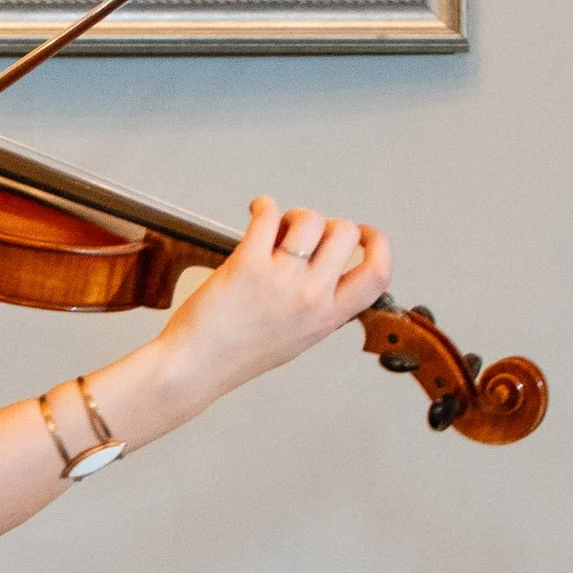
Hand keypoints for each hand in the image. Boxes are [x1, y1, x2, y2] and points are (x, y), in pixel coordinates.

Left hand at [160, 197, 392, 405]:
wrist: (195, 367)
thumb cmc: (234, 355)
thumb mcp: (295, 338)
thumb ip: (317, 308)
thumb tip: (322, 268)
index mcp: (327, 318)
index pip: (377, 274)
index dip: (377, 245)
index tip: (364, 233)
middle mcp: (311, 298)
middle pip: (344, 234)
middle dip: (326, 224)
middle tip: (303, 231)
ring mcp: (281, 280)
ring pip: (309, 219)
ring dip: (293, 215)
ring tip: (274, 226)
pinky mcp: (249, 264)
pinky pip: (269, 215)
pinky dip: (263, 206)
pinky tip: (257, 211)